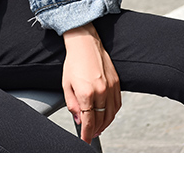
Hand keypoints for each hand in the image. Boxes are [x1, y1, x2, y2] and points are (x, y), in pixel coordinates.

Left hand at [61, 23, 120, 143]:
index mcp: (86, 93)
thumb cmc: (74, 62)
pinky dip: (112, 113)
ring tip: (98, 128)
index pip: (88, 121)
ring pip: (111, 115)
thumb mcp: (66, 85)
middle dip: (95, 130)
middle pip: (100, 120)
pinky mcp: (117, 83)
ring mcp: (110, 87)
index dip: (86, 134)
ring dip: (104, 124)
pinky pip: (117, 105)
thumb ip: (72, 105)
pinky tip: (106, 116)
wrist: (85, 43)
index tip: (84, 140)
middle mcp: (101, 91)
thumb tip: (79, 120)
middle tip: (90, 134)